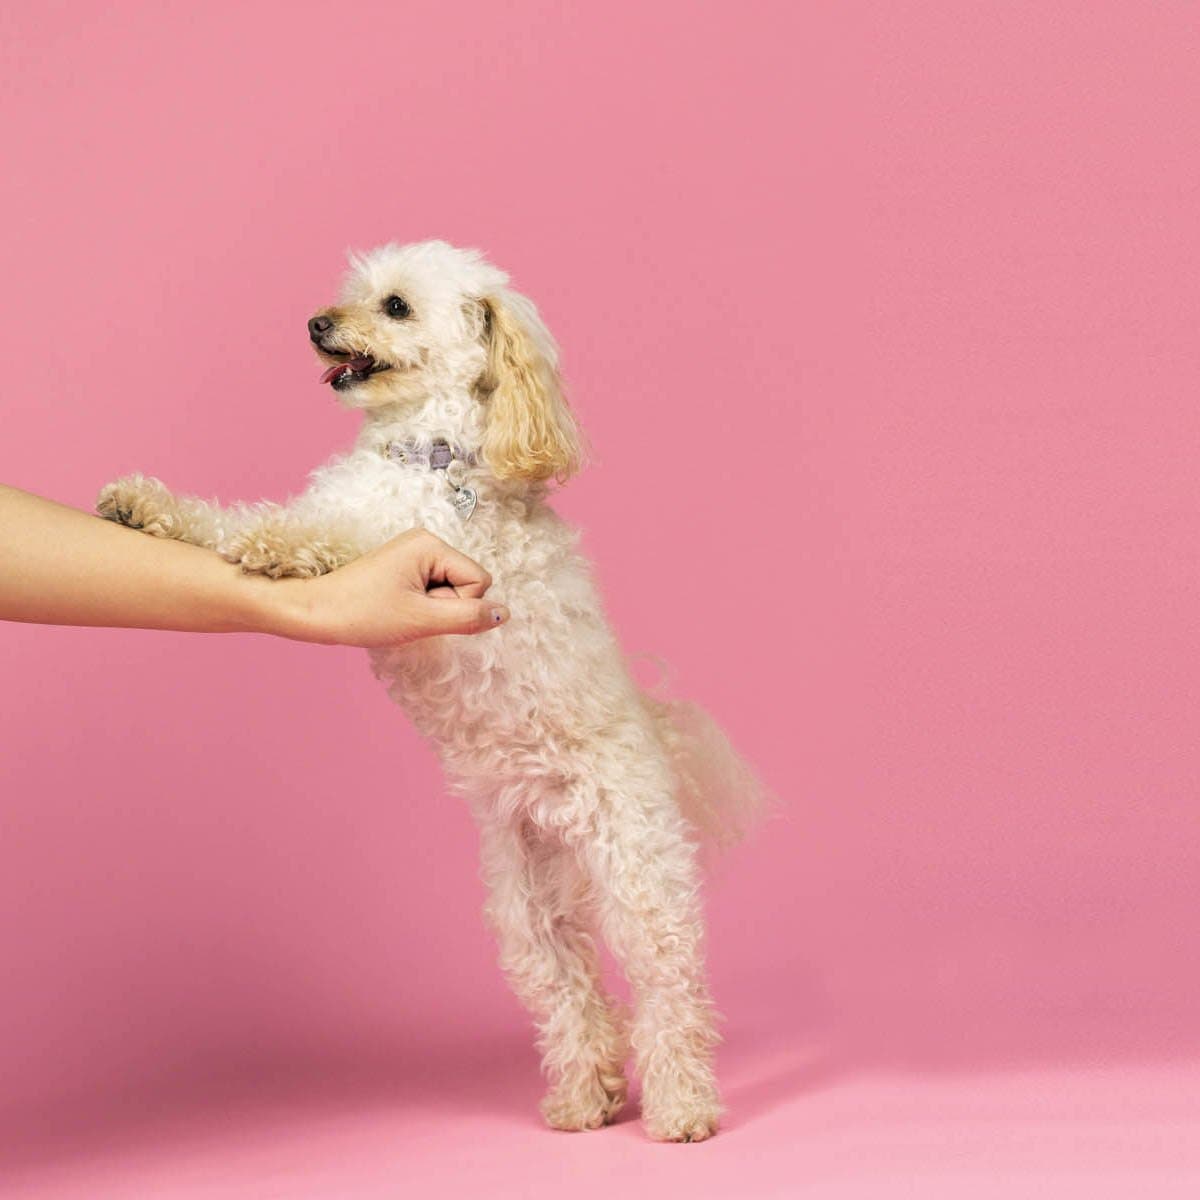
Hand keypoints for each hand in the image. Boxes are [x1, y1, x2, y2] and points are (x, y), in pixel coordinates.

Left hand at [270, 528, 508, 646]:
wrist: (312, 612)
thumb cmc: (361, 613)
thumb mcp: (421, 619)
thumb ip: (467, 617)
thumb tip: (505, 614)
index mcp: (431, 544)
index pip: (479, 581)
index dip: (458, 605)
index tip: (421, 609)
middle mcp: (425, 542)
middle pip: (467, 583)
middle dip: (445, 606)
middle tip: (407, 612)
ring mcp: (413, 554)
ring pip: (450, 590)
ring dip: (432, 609)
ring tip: (398, 611)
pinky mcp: (404, 568)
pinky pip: (433, 591)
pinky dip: (420, 607)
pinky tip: (396, 609)